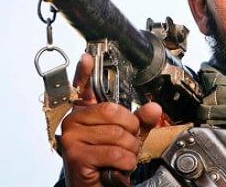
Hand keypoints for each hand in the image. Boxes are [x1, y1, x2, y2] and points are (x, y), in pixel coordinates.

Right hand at [60, 54, 161, 186]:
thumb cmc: (106, 163)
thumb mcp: (127, 139)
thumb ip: (139, 122)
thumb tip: (153, 108)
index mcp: (84, 113)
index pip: (83, 88)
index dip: (84, 72)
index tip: (88, 58)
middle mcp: (73, 122)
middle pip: (113, 112)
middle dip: (130, 131)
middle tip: (127, 144)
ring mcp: (72, 138)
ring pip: (117, 134)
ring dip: (129, 151)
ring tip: (121, 158)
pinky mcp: (76, 155)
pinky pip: (114, 152)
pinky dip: (125, 163)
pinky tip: (118, 167)